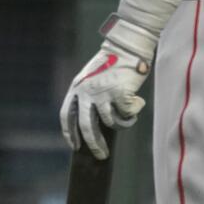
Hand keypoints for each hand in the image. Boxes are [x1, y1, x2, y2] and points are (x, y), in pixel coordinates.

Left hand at [59, 40, 151, 159]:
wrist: (126, 48)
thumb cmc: (111, 65)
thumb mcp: (90, 79)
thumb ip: (87, 97)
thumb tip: (91, 126)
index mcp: (76, 88)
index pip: (67, 115)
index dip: (69, 133)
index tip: (75, 147)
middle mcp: (86, 91)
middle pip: (87, 126)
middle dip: (94, 144)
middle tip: (101, 155)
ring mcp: (102, 93)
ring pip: (110, 122)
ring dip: (121, 123)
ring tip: (128, 114)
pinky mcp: (119, 94)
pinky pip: (126, 115)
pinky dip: (132, 113)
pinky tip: (136, 102)